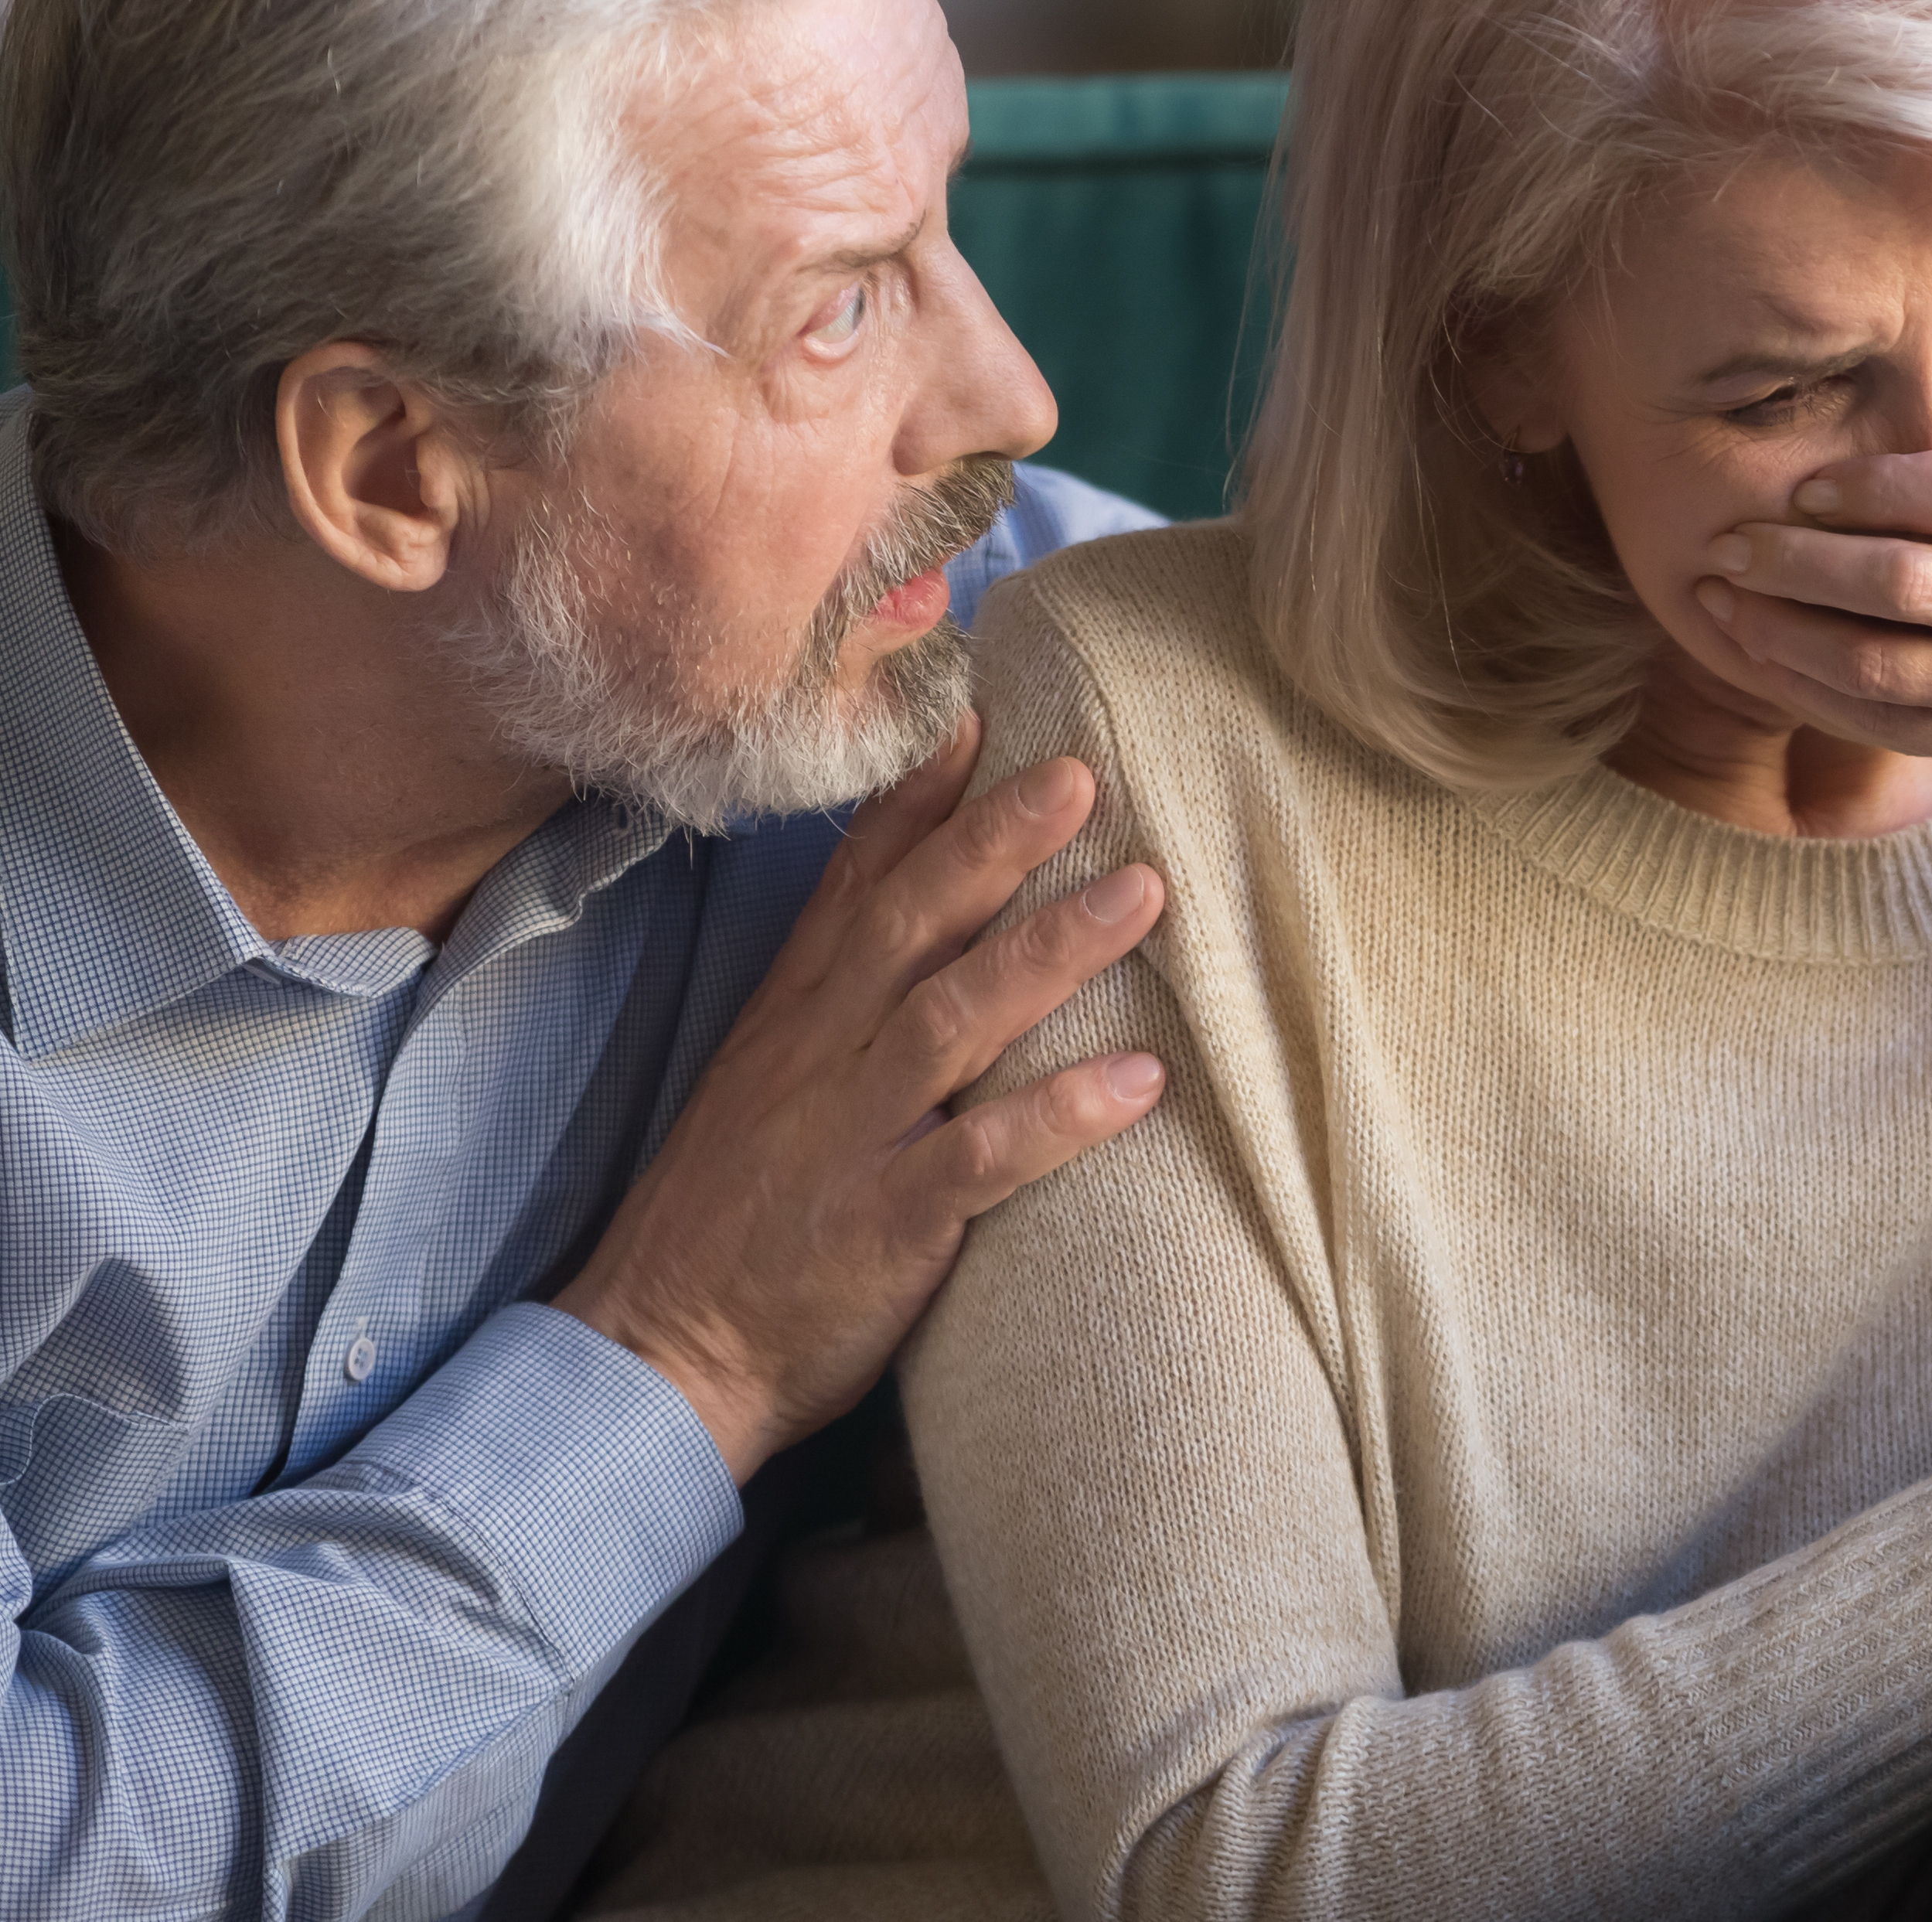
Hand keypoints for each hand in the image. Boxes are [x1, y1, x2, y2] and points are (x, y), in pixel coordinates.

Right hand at [555, 713, 1167, 1480]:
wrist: (655, 1353)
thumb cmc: (734, 1214)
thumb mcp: (772, 1077)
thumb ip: (843, 990)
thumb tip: (921, 911)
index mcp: (797, 1014)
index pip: (857, 881)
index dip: (918, 795)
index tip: (979, 707)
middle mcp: (823, 1054)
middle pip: (912, 922)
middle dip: (996, 839)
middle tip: (1082, 770)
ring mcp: (853, 1135)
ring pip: (955, 1018)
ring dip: (1051, 949)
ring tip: (1146, 891)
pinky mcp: (885, 1222)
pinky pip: (981, 1159)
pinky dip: (1059, 1117)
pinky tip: (1140, 1080)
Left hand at [1693, 363, 1931, 871]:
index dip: (1882, 485)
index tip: (1814, 483)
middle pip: (1908, 579)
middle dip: (1804, 561)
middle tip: (1734, 542)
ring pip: (1886, 662)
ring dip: (1790, 635)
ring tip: (1724, 606)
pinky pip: (1898, 726)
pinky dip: (1824, 697)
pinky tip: (1771, 669)